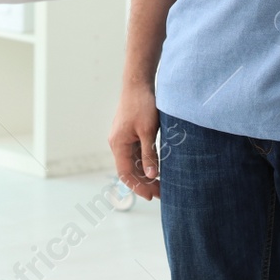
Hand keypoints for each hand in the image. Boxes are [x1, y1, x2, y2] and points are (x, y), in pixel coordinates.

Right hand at [109, 84, 160, 199]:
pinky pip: (135, 153)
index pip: (125, 173)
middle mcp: (117, 143)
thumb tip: (151, 175)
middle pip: (129, 170)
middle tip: (161, 193)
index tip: (151, 197)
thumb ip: (148, 153)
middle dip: (144, 183)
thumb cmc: (142, 104)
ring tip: (161, 184)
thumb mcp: (147, 130)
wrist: (137, 83)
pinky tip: (156, 168)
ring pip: (132, 162)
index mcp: (118, 144)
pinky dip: (144, 162)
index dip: (137, 187)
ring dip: (145, 173)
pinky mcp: (129, 133)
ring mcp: (123, 138)